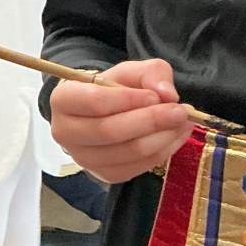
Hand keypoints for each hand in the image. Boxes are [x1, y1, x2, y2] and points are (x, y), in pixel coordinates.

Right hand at [50, 59, 192, 182]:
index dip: (128, 99)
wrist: (102, 111)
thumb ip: (150, 74)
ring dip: (162, 138)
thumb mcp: (130, 71)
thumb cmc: (112, 88)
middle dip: (151, 121)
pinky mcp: (103, 174)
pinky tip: (173, 137)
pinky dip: (162, 152)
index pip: (94, 102)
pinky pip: (137, 167)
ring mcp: (82, 158)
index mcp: (63, 99)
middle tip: (180, 112)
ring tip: (182, 123)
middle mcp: (64, 132)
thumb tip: (167, 94)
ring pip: (127, 152)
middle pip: (109, 131)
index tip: (155, 95)